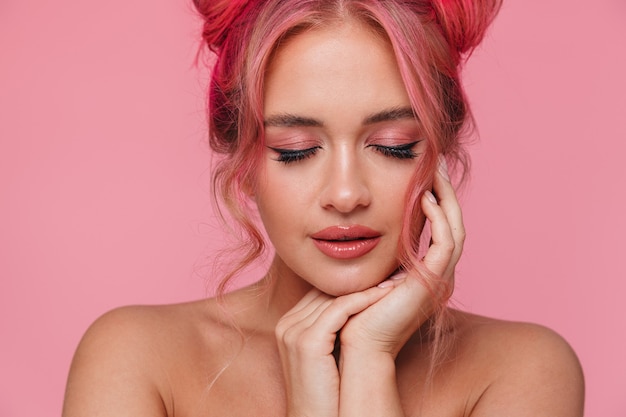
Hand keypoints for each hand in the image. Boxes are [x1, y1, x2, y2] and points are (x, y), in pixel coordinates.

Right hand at [275, 286, 392, 416]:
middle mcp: (287, 323)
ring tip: (392, 281)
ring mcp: (294, 331)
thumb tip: (357, 309)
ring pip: (335, 297)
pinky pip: (340, 309)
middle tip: (388, 273)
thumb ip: (331, 329)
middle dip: (358, 282)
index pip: (320, 293)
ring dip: (366, 287)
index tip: (377, 277)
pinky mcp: (308, 341)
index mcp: (288, 324)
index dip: (349, 285)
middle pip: (326, 291)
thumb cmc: (325, 392)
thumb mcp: (324, 354)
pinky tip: (384, 295)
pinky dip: (364, 299)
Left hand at [339, 156, 465, 357]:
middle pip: (451, 223)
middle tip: (435, 161)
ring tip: (433, 170)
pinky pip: (447, 243)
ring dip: (446, 198)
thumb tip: (359, 226)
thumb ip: (374, 252)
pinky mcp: (434, 282)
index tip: (422, 172)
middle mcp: (438, 275)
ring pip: (454, 228)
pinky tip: (425, 198)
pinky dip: (440, 219)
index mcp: (424, 274)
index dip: (434, 199)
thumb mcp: (368, 274)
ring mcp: (439, 279)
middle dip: (444, 191)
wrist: (357, 346)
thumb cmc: (354, 312)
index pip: (438, 228)